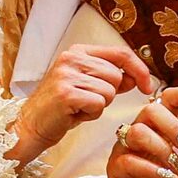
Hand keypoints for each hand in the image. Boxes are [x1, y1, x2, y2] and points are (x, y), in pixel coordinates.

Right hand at [14, 44, 155, 163]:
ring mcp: (67, 74)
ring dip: (99, 106)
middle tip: (86, 101)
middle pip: (117, 76)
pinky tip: (74, 115)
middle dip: (110, 94)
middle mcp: (71, 58)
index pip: (120, 52)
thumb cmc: (60, 109)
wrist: (29, 126)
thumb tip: (136, 77)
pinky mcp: (66, 93)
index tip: (148, 85)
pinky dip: (91, 115)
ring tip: (78, 108)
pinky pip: (99, 104)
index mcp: (78, 51)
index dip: (139, 69)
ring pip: (109, 91)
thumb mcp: (86, 88)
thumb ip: (110, 79)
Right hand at [105, 88, 177, 177]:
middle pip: (150, 110)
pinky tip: (166, 177)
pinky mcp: (115, 168)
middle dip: (173, 126)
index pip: (165, 100)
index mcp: (160, 130)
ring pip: (137, 131)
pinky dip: (152, 168)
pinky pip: (129, 159)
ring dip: (162, 149)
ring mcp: (125, 150)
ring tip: (175, 169)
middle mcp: (140, 134)